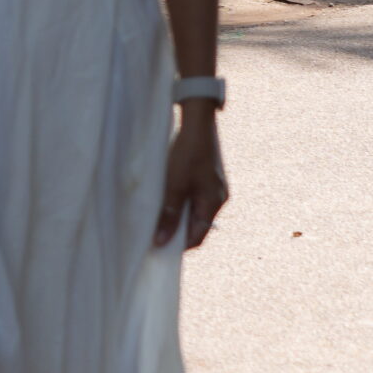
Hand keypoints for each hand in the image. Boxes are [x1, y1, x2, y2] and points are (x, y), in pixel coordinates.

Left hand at [155, 110, 228, 250]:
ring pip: (195, 210)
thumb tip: (161, 242)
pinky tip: (166, 198)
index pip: (197, 236)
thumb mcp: (174, 186)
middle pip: (197, 224)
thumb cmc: (188, 154)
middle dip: (177, 231)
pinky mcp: (208, 177)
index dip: (179, 245)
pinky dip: (181, 202)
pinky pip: (194, 197)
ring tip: (157, 217)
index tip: (159, 249)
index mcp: (213, 203)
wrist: (198, 123)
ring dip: (178, 215)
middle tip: (155, 234)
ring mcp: (214, 187)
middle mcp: (218, 198)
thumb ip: (169, 215)